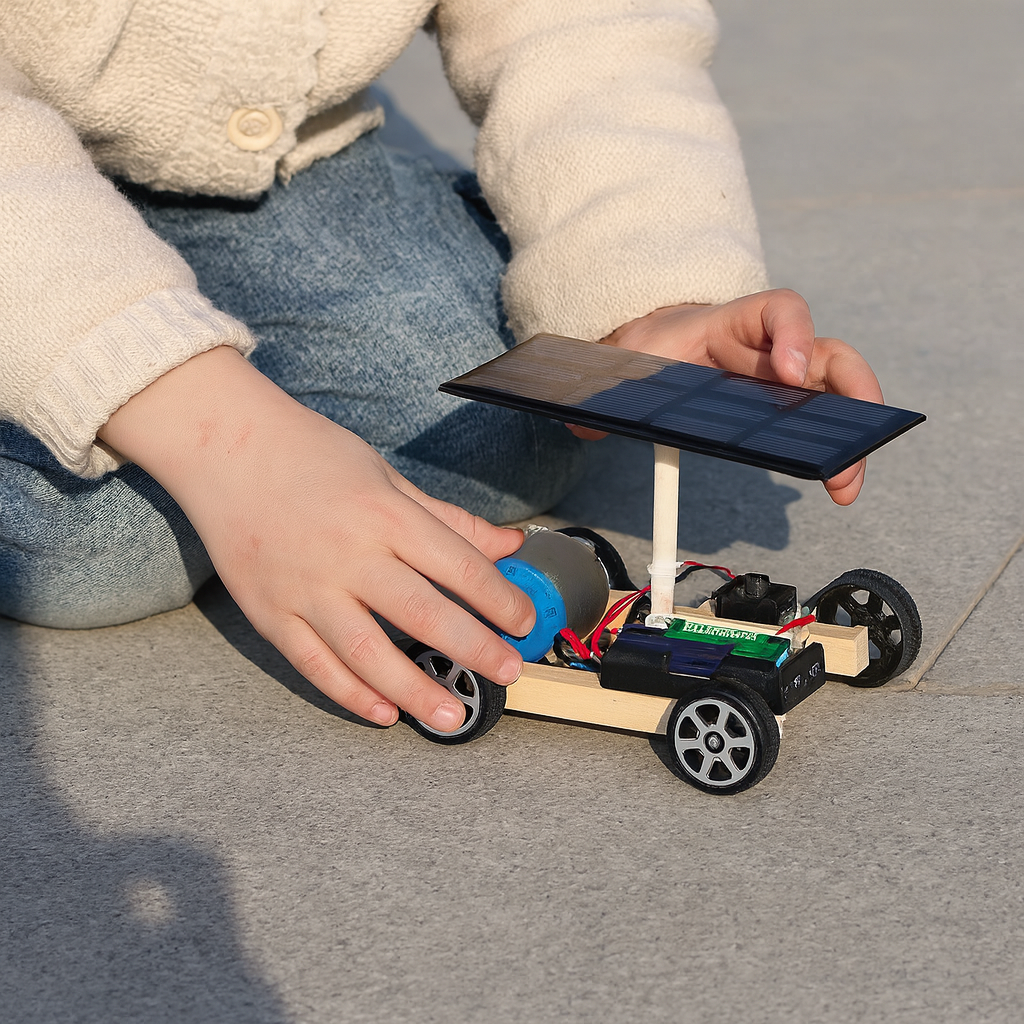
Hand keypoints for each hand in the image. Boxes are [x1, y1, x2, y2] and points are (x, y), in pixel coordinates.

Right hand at [99, 347, 535, 730]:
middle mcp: (348, 555)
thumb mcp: (388, 477)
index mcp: (384, 515)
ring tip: (453, 715)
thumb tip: (509, 545)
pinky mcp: (269, 612)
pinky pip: (313, 665)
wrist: (223, 447)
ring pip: (368, 654)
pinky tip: (384, 713)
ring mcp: (305, 588)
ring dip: (415, 690)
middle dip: (474, 649)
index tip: (525, 623)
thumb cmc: (312, 455)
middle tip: (509, 673)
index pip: (459, 566)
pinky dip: (350, 694)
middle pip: (423, 614)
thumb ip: (449, 520)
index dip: (500, 600)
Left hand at [572, 289, 882, 504]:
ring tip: (845, 483)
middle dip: (854, 392)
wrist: (660, 344)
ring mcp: (787, 376)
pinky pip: (821, 422)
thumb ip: (609, 386)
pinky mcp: (787, 405)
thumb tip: (582, 425)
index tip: (787, 370)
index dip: (793, 334)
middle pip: (831, 354)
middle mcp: (773, 346)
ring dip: (852, 436)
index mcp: (735, 322)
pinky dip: (834, 451)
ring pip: (838, 392)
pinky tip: (834, 482)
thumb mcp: (629, 357)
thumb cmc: (652, 347)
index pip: (780, 309)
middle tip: (852, 439)